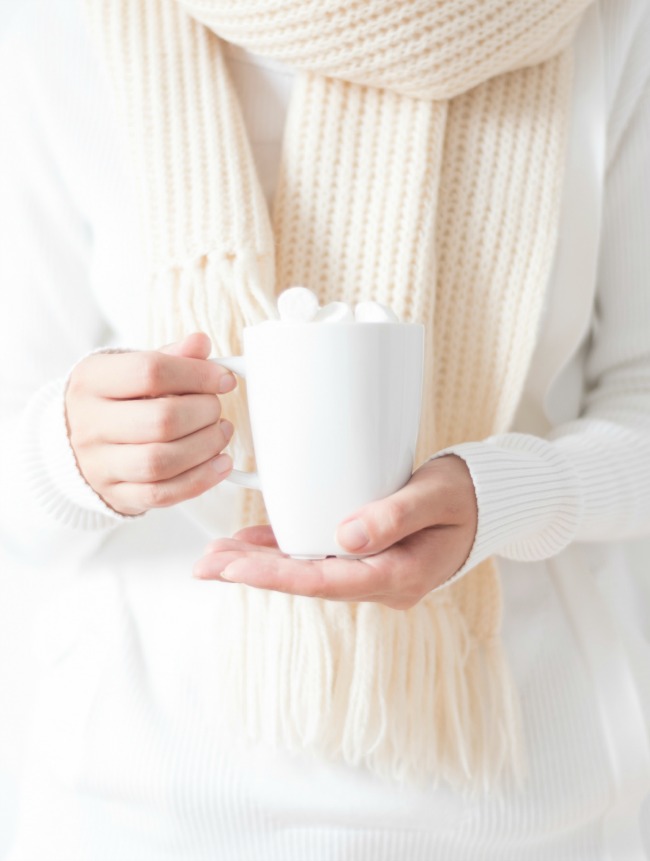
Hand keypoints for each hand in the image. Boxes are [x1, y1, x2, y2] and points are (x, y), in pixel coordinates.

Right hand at [65, 332, 236, 515]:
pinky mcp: (116, 495)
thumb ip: (168, 357)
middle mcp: (90, 423)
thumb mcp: (130, 370)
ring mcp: (100, 464)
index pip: (150, 371)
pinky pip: (162, 494)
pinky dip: (200, 480)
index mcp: (92, 381)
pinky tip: (220, 464)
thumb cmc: (113, 401)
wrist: (72, 444)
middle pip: (161, 420)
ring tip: (220, 433)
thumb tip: (200, 344)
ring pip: (161, 461)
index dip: (197, 374)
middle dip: (204, 413)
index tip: (223, 379)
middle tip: (216, 408)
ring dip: (205, 447)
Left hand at [193, 455, 477, 608]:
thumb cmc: (465, 496)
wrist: (485, 503)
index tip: (234, 569)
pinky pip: (318, 560)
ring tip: (215, 559)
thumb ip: (395, 515)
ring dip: (262, 566)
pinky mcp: (365, 559)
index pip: (329, 581)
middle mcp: (382, 582)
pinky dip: (284, 553)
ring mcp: (373, 573)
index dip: (277, 577)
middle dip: (255, 573)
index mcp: (402, 575)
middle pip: (309, 581)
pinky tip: (251, 546)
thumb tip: (346, 538)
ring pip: (307, 573)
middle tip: (206, 565)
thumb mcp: (437, 496)